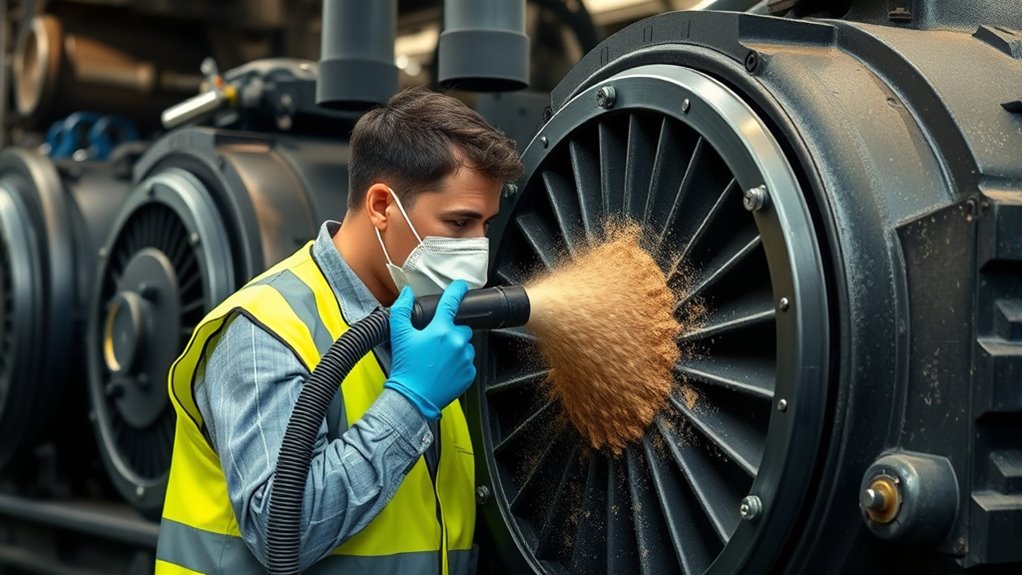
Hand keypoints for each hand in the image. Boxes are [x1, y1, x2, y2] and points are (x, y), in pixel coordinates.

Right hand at [384, 281, 476, 419]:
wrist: (413, 399)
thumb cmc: (406, 369)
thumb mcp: (399, 336)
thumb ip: (402, 310)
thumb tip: (407, 294)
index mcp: (440, 329)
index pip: (452, 302)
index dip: (457, 290)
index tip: (461, 286)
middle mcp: (456, 342)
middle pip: (462, 327)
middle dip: (451, 331)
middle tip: (435, 343)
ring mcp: (465, 358)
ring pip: (466, 345)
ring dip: (456, 348)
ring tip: (439, 359)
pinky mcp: (469, 373)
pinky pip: (468, 362)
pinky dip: (459, 363)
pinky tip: (445, 369)